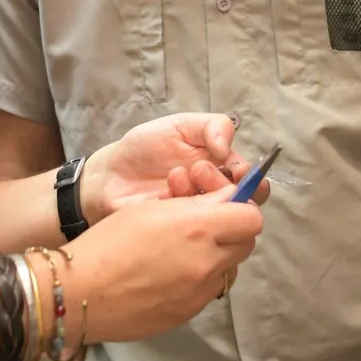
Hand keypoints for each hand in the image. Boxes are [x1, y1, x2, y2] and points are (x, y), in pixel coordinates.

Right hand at [56, 188, 261, 344]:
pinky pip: (207, 291)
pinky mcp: (188, 315)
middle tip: (205, 225)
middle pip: (246, 244)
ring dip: (217, 257)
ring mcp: (200, 294)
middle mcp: (207, 263)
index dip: (240, 207)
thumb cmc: (109, 242)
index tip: (222, 205)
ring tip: (182, 251)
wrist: (79, 292)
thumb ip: (195, 204)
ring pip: (229, 269)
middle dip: (233, 232)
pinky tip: (169, 274)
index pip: (251, 217)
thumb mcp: (151, 209)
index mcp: (198, 229)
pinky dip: (199, 280)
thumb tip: (226, 199)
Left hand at [80, 113, 251, 220]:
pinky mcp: (179, 235)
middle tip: (198, 170)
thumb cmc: (145, 147)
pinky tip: (162, 198)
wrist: (108, 175)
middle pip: (243, 205)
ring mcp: (197, 218)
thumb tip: (227, 147)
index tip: (237, 171)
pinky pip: (193, 233)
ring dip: (201, 197)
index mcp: (221, 169)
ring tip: (174, 178)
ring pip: (219, 218)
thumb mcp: (180, 126)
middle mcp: (214, 197)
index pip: (252, 181)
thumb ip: (211, 127)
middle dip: (225, 187)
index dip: (251, 179)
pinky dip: (180, 212)